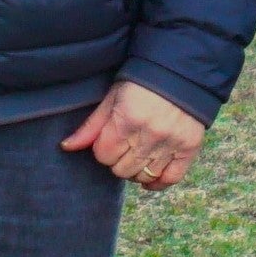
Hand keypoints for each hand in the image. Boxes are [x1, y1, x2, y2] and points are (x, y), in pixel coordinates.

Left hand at [61, 80, 207, 190]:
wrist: (180, 74)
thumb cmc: (140, 85)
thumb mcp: (112, 99)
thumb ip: (91, 126)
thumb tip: (66, 147)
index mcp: (127, 120)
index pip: (103, 155)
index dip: (103, 149)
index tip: (110, 139)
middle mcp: (150, 135)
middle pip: (121, 170)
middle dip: (118, 160)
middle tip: (124, 146)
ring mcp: (171, 143)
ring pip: (143, 177)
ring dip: (135, 170)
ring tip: (137, 155)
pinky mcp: (189, 148)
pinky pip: (171, 178)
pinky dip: (158, 182)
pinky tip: (150, 175)